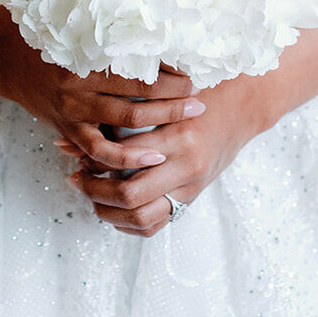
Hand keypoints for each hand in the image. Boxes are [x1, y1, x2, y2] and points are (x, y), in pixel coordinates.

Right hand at [0, 28, 205, 174]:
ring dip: (160, 122)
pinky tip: (151, 158)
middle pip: (138, 96)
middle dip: (174, 99)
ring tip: (186, 122)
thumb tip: (163, 44)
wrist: (11, 60)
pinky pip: (100, 151)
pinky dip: (126, 158)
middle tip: (199, 99)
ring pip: (125, 123)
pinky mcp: (68, 130)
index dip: (169, 72)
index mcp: (89, 55)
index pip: (138, 67)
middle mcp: (81, 83)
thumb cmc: (54, 42)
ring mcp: (74, 110)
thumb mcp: (82, 35)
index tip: (192, 72)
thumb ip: (115, 43)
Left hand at [60, 70, 270, 236]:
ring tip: (89, 195)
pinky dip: (128, 223)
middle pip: (130, 194)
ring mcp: (190, 187)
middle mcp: (185, 166)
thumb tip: (91, 112)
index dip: (96, 155)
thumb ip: (133, 103)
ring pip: (141, 217)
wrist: (243, 109)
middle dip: (96, 190)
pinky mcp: (190, 199)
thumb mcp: (170, 92)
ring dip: (108, 212)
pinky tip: (111, 209)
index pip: (126, 154)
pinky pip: (155, 225)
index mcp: (179, 135)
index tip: (74, 149)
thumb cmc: (201, 91)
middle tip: (76, 178)